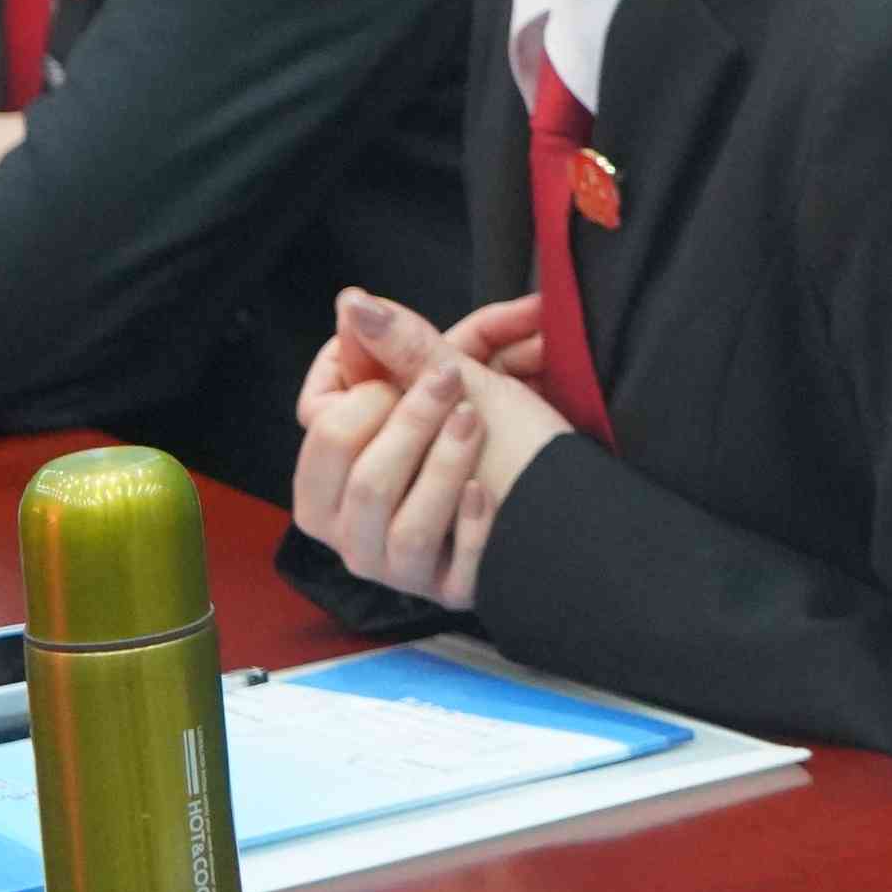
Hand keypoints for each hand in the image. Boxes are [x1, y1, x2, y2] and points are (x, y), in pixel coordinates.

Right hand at [289, 290, 572, 611]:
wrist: (574, 494)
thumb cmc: (507, 435)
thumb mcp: (458, 385)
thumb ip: (402, 347)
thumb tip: (353, 300)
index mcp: (342, 480)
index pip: (318, 436)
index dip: (353, 395)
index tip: (393, 368)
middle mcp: (359, 532)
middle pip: (355, 480)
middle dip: (404, 422)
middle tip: (449, 382)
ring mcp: (403, 568)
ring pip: (398, 525)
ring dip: (441, 464)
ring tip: (476, 421)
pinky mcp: (450, 590)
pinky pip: (449, 561)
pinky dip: (470, 521)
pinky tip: (487, 492)